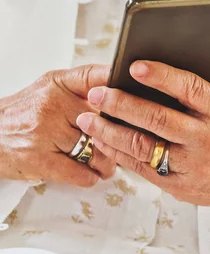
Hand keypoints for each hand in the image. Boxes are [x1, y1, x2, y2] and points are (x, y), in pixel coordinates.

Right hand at [0, 65, 116, 185]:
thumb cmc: (26, 113)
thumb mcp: (51, 89)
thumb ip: (84, 89)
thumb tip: (125, 95)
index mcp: (58, 85)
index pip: (94, 76)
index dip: (118, 82)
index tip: (138, 92)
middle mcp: (53, 105)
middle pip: (106, 123)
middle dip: (120, 138)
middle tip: (125, 144)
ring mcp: (46, 133)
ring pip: (98, 152)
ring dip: (107, 163)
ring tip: (106, 164)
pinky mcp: (41, 160)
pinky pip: (82, 173)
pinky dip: (90, 177)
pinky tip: (89, 173)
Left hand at [77, 43, 209, 224]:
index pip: (191, 89)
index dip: (162, 77)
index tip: (135, 66)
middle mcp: (205, 138)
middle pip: (159, 118)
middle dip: (123, 105)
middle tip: (97, 93)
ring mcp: (189, 163)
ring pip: (144, 146)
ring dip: (112, 131)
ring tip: (87, 118)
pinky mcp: (176, 183)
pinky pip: (142, 167)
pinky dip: (119, 154)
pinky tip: (102, 140)